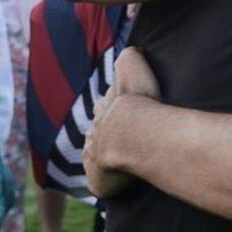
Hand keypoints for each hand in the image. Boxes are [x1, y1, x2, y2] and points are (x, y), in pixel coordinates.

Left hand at [84, 50, 159, 198]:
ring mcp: (93, 157)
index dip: (112, 106)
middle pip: (97, 131)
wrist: (132, 134)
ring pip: (95, 155)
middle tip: (117, 136)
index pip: (104, 106)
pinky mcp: (97, 180)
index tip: (121, 107)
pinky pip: (100, 181)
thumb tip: (132, 50)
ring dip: (104, 156)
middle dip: (104, 132)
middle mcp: (95, 132)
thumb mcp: (133, 68)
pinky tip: (114, 182)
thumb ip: (130, 56)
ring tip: (115, 160)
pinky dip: (106, 181)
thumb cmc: (138, 103)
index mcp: (104, 109)